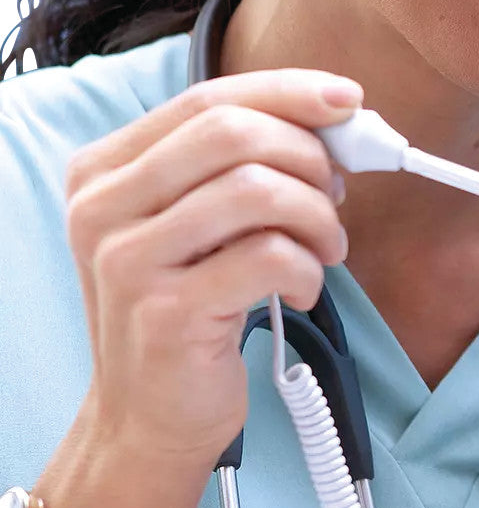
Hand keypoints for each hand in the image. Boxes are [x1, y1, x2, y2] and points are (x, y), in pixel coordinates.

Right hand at [64, 68, 361, 467]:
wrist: (150, 415)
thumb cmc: (191, 307)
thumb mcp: (202, 224)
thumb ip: (244, 166)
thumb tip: (337, 118)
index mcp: (106, 169)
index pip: (207, 98)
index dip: (288, 92)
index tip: (348, 101)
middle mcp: (101, 207)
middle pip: (233, 133)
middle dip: (308, 156)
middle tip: (334, 196)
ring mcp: (127, 260)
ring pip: (257, 190)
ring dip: (317, 217)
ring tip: (325, 249)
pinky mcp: (166, 313)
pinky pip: (271, 256)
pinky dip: (309, 270)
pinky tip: (303, 290)